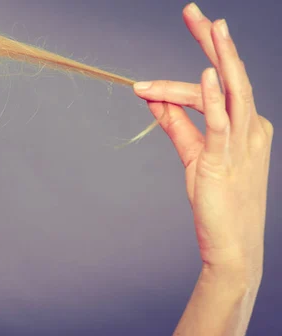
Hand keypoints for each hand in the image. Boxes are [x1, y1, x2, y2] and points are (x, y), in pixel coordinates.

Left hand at [132, 3, 272, 282]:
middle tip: (194, 12)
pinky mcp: (225, 160)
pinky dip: (214, 98)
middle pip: (232, 75)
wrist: (231, 244)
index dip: (206, 51)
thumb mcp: (194, 155)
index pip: (222, 80)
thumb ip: (176, 125)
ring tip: (210, 26)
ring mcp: (242, 143)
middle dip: (214, 41)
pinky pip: (221, 124)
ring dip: (220, 57)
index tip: (191, 23)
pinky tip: (209, 74)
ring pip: (232, 92)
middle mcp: (251, 127)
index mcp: (245, 124)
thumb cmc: (218, 201)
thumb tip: (153, 99)